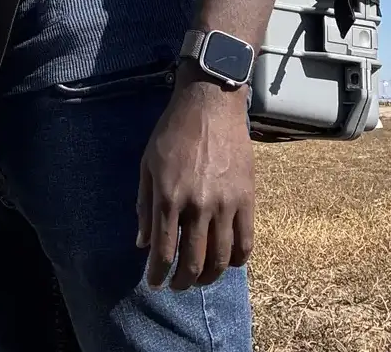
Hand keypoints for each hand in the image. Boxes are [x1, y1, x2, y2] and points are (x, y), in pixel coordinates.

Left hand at [136, 70, 253, 291]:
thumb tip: (142, 244)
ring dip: (209, 276)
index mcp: (168, 196)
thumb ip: (144, 205)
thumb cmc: (173, 130)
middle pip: (193, 261)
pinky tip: (229, 263)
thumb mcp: (148, 163)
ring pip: (221, 258)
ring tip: (200, 279)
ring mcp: (225, 204)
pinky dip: (238, 260)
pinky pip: (246, 242)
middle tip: (177, 285)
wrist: (210, 104)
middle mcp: (197, 205)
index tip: (154, 282)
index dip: (158, 273)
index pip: (163, 250)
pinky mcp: (247, 199)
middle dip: (182, 280)